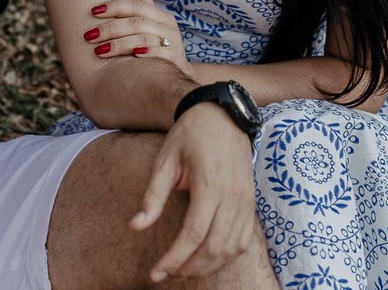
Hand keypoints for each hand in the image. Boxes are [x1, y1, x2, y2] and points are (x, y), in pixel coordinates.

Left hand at [85, 0, 187, 72]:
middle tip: (89, 35)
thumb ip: (144, 7)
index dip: (114, 6)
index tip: (93, 11)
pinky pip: (160, 55)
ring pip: (144, 39)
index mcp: (162, 17)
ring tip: (99, 50)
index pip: (136, 5)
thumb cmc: (161, 49)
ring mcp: (174, 45)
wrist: (178, 80)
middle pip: (136, 23)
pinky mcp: (176, 62)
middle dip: (110, 28)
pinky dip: (146, 54)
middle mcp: (168, 28)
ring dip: (119, 44)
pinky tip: (131, 56)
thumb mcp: (155, 27)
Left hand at [130, 104, 259, 282]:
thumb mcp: (165, 160)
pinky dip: (227, 255)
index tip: (156, 273)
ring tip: (185, 269)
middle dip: (190, 267)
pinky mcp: (251, 201)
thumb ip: (152, 196)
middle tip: (167, 273)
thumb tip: (136, 226)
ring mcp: (245, 200)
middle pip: (214, 247)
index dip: (174, 258)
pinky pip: (244, 239)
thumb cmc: (190, 135)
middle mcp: (232, 196)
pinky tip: (209, 257)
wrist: (222, 114)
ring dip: (209, 265)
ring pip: (232, 247)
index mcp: (209, 185)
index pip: (193, 234)